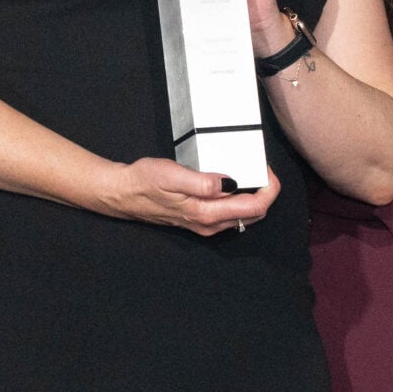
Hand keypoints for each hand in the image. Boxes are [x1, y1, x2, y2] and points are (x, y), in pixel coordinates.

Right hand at [97, 156, 279, 234]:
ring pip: (245, 215)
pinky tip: (232, 181)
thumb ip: (203, 181)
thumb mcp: (173, 175)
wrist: (124, 194)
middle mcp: (211, 224)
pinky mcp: (201, 220)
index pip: (256, 207)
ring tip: (248, 170)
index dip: (269, 188)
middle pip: (255, 213)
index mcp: (207, 213)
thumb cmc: (145, 182)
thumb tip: (230, 183)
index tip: (266, 168)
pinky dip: (239, 197)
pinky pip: (231, 213)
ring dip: (253, 194)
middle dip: (265, 191)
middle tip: (260, 166)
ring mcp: (206, 225)